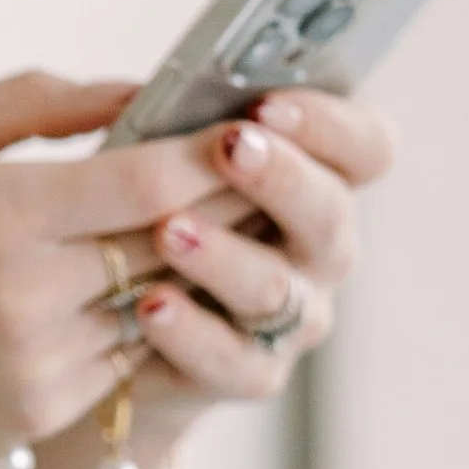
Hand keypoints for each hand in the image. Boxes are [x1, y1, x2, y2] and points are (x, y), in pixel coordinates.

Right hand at [0, 70, 234, 459]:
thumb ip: (36, 101)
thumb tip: (142, 86)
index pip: (147, 182)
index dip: (212, 154)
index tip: (252, 125)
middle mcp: (25, 293)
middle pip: (172, 243)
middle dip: (230, 204)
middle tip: (272, 169)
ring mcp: (39, 360)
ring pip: (162, 302)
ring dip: (203, 265)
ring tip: (237, 222)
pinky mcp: (43, 406)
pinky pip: (129, 352)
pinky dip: (152, 315)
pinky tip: (165, 282)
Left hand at [124, 88, 394, 419]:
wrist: (102, 336)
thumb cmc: (129, 220)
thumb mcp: (131, 155)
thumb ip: (140, 118)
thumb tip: (132, 96)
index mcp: (311, 178)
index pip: (366, 146)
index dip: (332, 124)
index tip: (267, 103)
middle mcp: (316, 248)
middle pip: (331, 213)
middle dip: (282, 177)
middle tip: (230, 147)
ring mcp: (290, 316)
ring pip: (277, 288)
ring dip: (225, 255)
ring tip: (169, 230)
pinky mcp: (248, 373)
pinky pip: (233, 359)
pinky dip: (192, 332)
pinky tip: (151, 305)